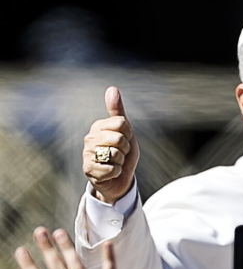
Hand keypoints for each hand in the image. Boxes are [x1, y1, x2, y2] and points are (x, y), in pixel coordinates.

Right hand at [82, 86, 139, 204]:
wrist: (118, 179)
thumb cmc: (122, 153)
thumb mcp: (125, 131)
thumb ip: (118, 111)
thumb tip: (112, 88)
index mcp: (99, 126)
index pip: (121, 123)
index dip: (128, 134)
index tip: (125, 140)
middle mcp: (90, 138)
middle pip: (119, 138)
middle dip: (125, 149)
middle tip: (120, 153)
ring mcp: (87, 154)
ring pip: (115, 154)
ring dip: (120, 162)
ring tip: (115, 163)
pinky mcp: (89, 169)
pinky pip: (111, 169)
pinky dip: (115, 172)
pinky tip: (109, 172)